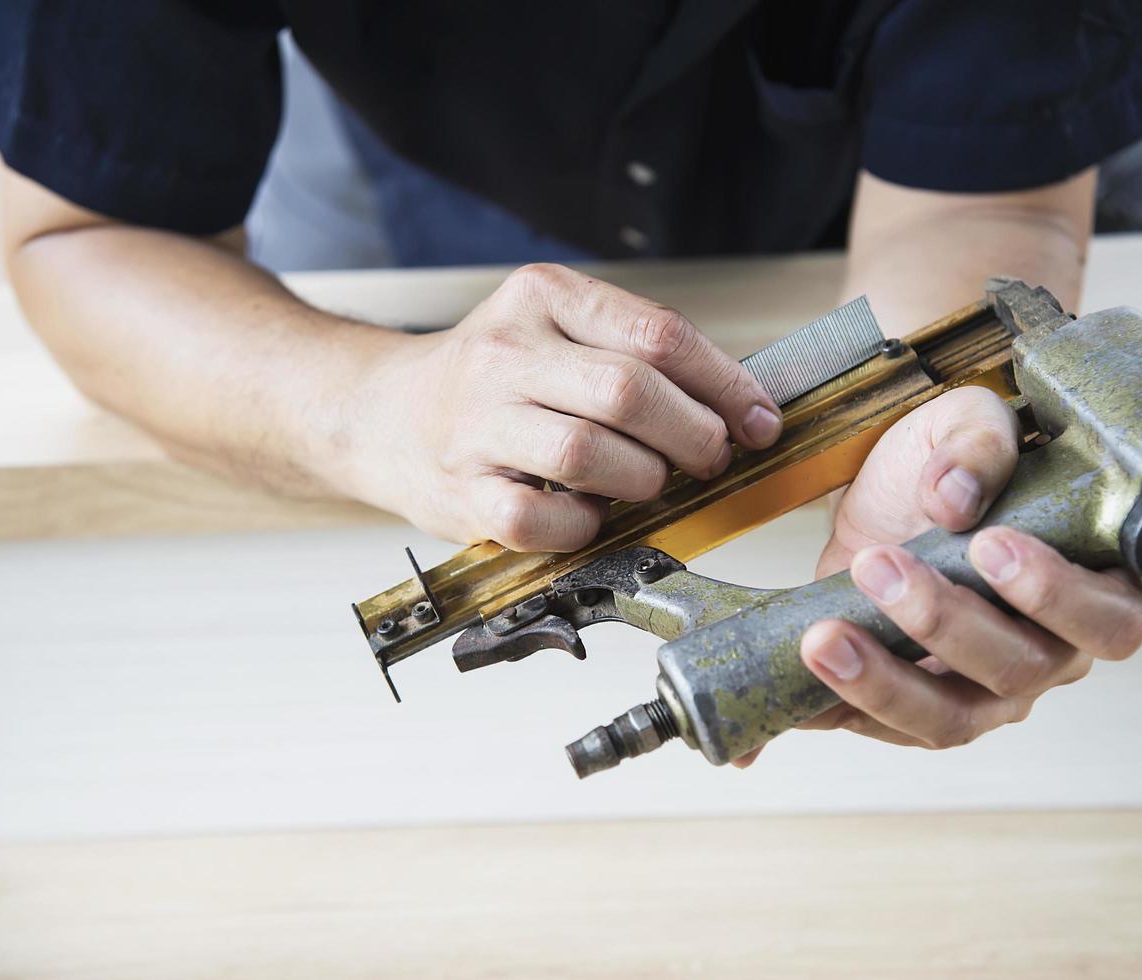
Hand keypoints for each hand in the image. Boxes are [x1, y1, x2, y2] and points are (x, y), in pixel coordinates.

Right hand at [337, 264, 782, 549]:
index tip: (759, 418)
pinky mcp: (460, 492)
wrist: (382, 414)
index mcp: (542, 297)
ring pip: (588, 453)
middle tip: (710, 457)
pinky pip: (540, 520)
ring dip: (643, 480)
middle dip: (693, 435)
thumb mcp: (558, 331)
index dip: (726, 384)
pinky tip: (591, 516)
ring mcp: (476, 424)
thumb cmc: (493, 380)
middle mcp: (504, 352)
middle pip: (629, 392)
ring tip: (649, 482)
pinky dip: (584, 528)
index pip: (658, 334)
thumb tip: (740, 401)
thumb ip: (636, 353)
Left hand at [737, 386, 1141, 763]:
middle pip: (1015, 671)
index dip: (1054, 594)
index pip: (1108, 621)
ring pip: (948, 719)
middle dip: (943, 622)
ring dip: (882, 681)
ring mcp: (980, 693)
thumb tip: (953, 497)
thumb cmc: (947, 466)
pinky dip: (833, 709)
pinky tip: (790, 680)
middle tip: (878, 564)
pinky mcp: (910, 708)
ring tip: (822, 636)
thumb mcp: (963, 424)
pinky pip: (879, 728)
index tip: (987, 544)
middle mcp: (1047, 654)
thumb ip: (977, 444)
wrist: (882, 501)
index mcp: (1091, 589)